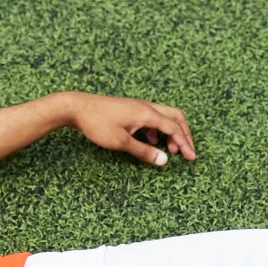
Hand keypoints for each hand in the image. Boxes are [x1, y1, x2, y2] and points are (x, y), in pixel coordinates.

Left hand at [69, 94, 196, 166]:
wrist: (76, 107)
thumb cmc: (97, 123)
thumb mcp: (121, 142)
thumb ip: (144, 151)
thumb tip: (163, 160)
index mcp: (147, 113)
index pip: (174, 127)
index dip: (184, 143)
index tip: (190, 157)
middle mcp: (146, 107)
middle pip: (175, 117)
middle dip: (184, 134)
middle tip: (188, 151)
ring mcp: (138, 106)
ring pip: (164, 116)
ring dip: (171, 132)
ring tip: (171, 149)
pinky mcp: (130, 109)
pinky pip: (152, 117)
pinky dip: (158, 130)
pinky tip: (152, 141)